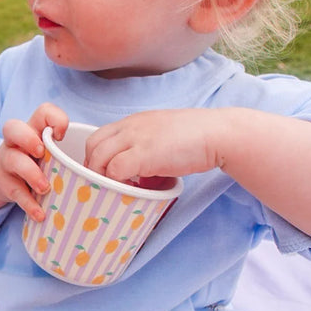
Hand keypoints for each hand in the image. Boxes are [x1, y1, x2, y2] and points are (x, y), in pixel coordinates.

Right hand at [0, 103, 68, 220]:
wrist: (1, 182)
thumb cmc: (35, 164)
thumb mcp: (50, 154)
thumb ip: (69, 154)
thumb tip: (104, 172)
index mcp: (33, 130)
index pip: (42, 112)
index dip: (54, 118)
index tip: (63, 135)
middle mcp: (15, 142)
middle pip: (12, 127)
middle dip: (27, 138)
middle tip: (41, 152)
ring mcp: (6, 161)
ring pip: (12, 159)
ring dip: (31, 173)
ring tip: (45, 187)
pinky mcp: (2, 183)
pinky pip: (14, 191)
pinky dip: (28, 203)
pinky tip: (40, 213)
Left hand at [84, 109, 228, 183]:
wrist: (218, 134)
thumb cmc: (196, 138)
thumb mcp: (162, 134)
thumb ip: (145, 146)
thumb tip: (137, 173)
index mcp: (134, 121)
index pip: (99, 135)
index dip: (95, 155)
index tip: (101, 172)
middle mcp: (131, 126)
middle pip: (93, 144)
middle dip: (92, 166)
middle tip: (102, 183)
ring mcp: (136, 139)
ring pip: (99, 156)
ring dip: (100, 175)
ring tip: (111, 189)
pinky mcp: (145, 154)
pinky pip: (115, 169)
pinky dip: (115, 181)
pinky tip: (128, 189)